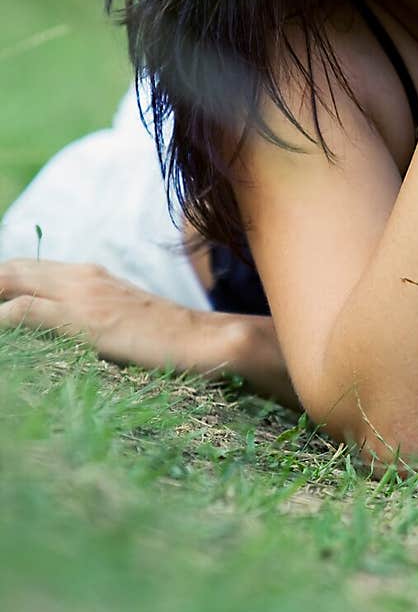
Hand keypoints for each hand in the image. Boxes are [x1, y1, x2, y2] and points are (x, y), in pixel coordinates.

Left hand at [0, 258, 215, 372]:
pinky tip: (1, 336)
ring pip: (13, 281)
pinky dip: (1, 320)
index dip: (3, 283)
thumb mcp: (125, 322)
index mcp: (91, 275)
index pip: (29, 270)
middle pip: (13, 269)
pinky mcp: (85, 319)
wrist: (204, 339)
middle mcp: (83, 276)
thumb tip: (74, 341)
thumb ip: (96, 320)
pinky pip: (24, 312)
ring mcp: (83, 295)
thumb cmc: (169, 342)